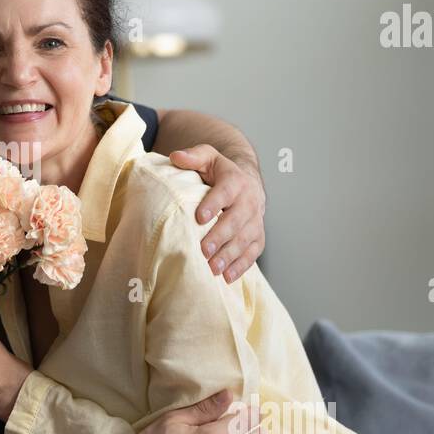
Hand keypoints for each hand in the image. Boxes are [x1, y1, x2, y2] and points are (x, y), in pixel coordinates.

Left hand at [168, 146, 265, 282]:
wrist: (246, 182)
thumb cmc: (219, 172)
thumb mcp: (208, 158)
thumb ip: (193, 156)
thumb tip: (176, 156)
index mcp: (235, 181)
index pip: (225, 192)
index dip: (213, 204)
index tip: (199, 217)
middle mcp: (249, 201)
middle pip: (237, 220)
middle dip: (221, 236)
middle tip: (204, 250)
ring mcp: (256, 220)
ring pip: (246, 239)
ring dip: (230, 255)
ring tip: (213, 268)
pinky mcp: (258, 236)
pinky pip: (253, 252)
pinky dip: (241, 266)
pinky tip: (227, 277)